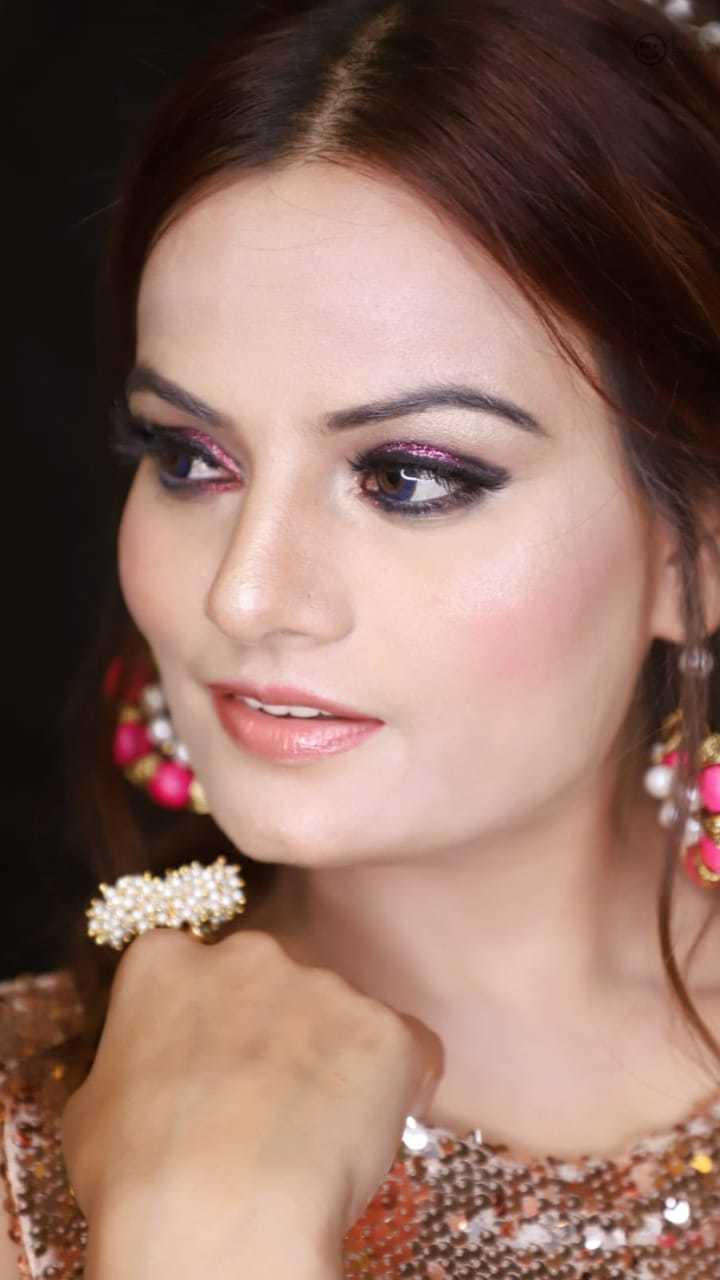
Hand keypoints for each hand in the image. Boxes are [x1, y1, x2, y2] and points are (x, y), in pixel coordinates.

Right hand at [61, 926, 444, 1277]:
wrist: (218, 1219)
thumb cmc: (137, 1178)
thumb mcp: (92, 1111)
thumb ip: (130, 1067)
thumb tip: (145, 1084)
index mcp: (165, 961)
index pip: (190, 970)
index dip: (204, 1024)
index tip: (208, 1068)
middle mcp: (247, 953)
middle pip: (271, 983)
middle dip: (274, 1032)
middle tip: (263, 1107)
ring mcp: (322, 984)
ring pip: (337, 1017)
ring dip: (332, 1062)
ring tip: (310, 1139)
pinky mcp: (385, 1029)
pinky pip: (405, 1051)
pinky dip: (397, 1088)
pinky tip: (364, 1140)